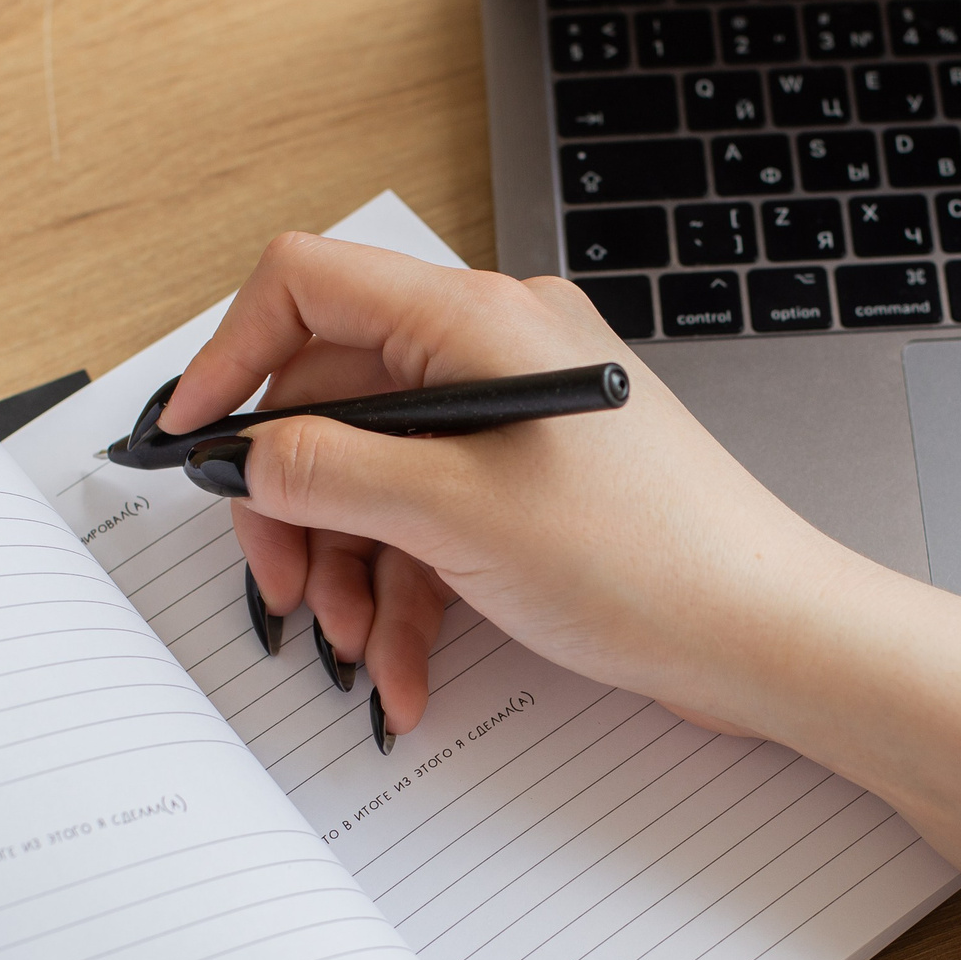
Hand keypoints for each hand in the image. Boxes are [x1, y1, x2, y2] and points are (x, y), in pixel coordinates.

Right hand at [159, 233, 848, 740]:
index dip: (231, 358)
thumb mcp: (452, 515)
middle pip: (332, 401)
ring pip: (377, 477)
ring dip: (352, 571)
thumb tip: (242, 452)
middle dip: (296, 507)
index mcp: (475, 319)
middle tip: (284, 591)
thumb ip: (326, 470)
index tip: (193, 446)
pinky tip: (405, 673)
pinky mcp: (533, 489)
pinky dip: (409, 596)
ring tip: (358, 652)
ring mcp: (515, 422)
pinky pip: (433, 523)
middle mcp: (493, 351)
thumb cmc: (648, 558)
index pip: (307, 286)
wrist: (768, 635)